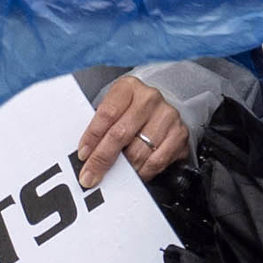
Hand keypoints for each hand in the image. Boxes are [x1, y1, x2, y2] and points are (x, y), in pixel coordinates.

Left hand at [73, 74, 191, 182]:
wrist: (161, 108)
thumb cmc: (131, 110)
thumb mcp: (114, 108)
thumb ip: (101, 126)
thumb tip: (86, 154)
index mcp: (128, 87)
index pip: (107, 113)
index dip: (92, 137)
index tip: (83, 154)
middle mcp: (149, 99)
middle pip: (120, 134)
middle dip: (102, 159)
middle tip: (90, 175)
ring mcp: (167, 116)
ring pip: (138, 152)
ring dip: (123, 169)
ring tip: (114, 174)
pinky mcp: (179, 134)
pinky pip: (156, 162)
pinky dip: (142, 172)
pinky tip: (135, 173)